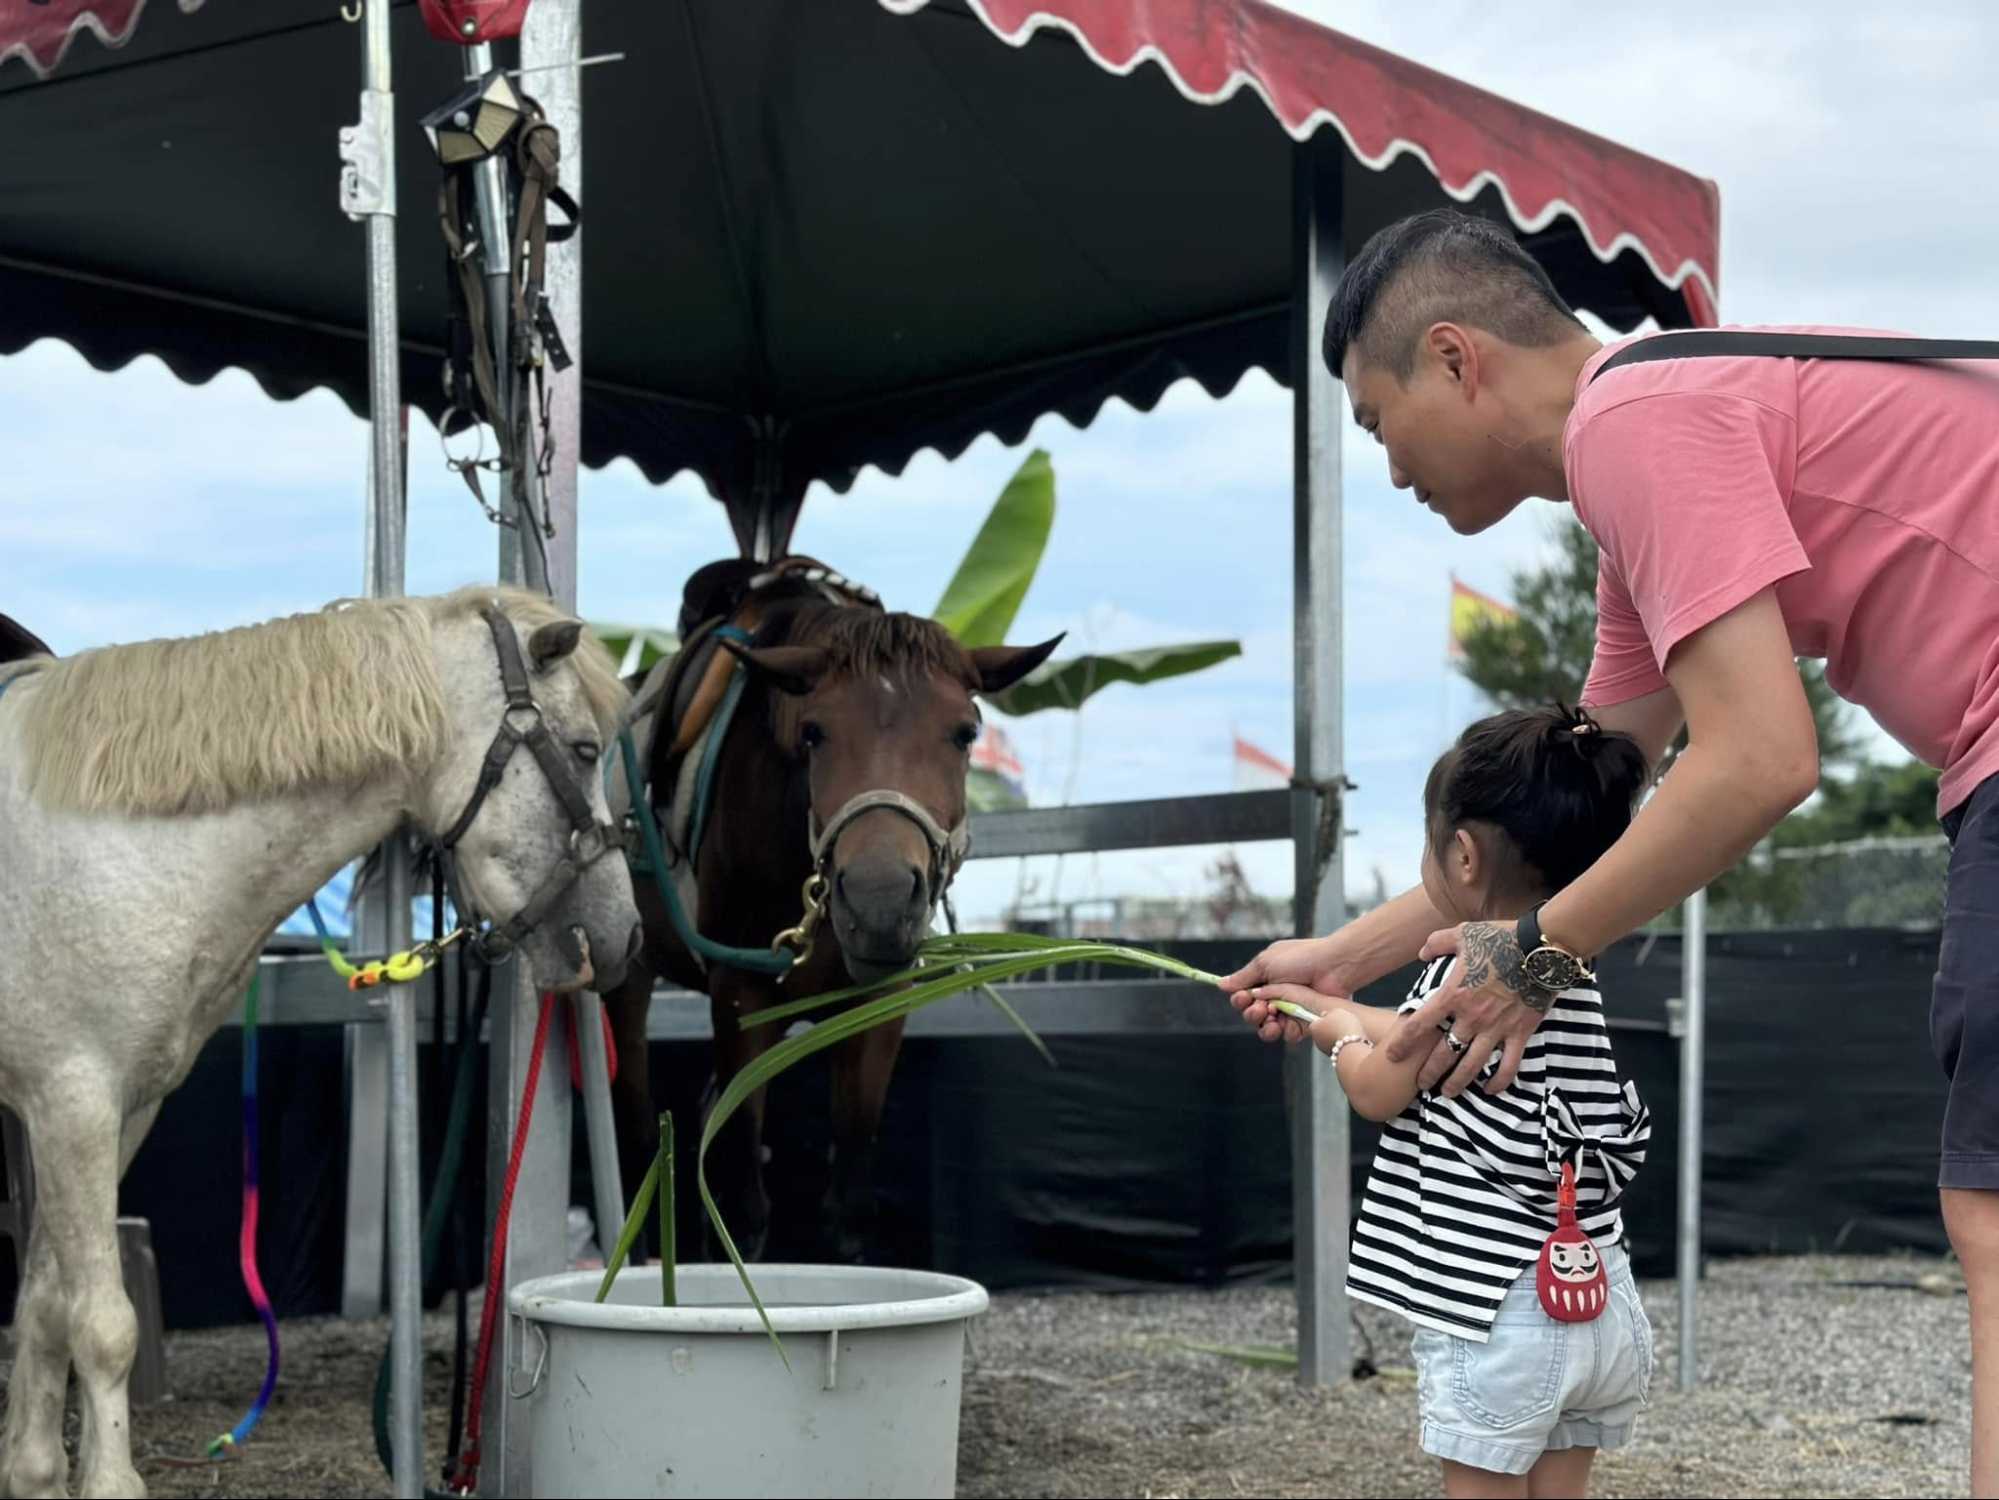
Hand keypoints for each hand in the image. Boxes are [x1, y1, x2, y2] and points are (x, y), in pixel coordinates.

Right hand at [1220, 937, 1351, 1042]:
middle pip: (1253, 1016)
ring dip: (1266, 1027)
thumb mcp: (1266, 963)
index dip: (1240, 1001)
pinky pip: (1289, 1035)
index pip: (1243, 998)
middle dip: (1252, 1014)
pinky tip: (1288, 1024)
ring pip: (1268, 1029)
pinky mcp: (1305, 1022)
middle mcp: (1276, 996)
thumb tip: (1220, 984)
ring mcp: (1291, 1010)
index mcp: (1265, 980)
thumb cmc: (1300, 959)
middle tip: (1261, 1008)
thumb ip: (1243, 977)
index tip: (1244, 997)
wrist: (1333, 966)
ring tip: (1273, 1019)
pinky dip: (1286, 1032)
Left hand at [1305, 1004, 1366, 1058]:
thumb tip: (1326, 1015)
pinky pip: (1339, 1048)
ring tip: (1349, 1033)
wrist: (1353, 1047)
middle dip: (1332, 1028)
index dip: (1325, 1018)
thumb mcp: (1338, 1012)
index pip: (1317, 1021)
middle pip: (1324, 1031)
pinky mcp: (1335, 1057)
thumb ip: (1330, 1012)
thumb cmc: (1344, 1028)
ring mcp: (1325, 1050)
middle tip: (1343, 1024)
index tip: (1333, 1017)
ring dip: (1339, 1037)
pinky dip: (1344, 1045)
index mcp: (1314, 1028)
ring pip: (1332, 1040)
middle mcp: (1317, 1041)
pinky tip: (1351, 1041)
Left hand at [1385, 921, 1547, 1095]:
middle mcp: (1472, 1017)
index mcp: (1453, 995)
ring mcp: (1497, 1028)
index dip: (1403, 1043)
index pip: (1419, 1025)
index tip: (1391, 1056)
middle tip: (1420, 1084)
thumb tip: (1422, 953)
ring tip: (1447, 1093)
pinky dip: (1499, 1080)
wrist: (1540, 949)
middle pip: (1444, 1054)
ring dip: (1458, 1082)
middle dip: (1429, 1072)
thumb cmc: (1500, 938)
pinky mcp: (1520, 1033)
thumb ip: (1437, 943)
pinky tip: (1490, 1090)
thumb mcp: (1462, 933)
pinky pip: (1509, 1065)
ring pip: (1472, 1065)